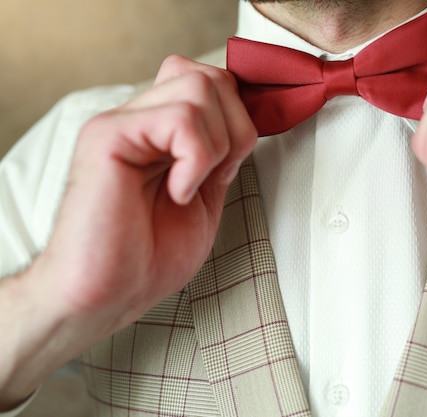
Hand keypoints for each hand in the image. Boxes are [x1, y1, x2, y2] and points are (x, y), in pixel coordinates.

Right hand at [0, 55, 257, 408]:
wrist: (108, 295)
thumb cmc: (149, 257)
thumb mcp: (206, 197)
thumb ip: (220, 154)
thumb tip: (245, 121)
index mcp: (161, 132)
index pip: (213, 82)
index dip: (239, 116)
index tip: (233, 163)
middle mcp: (141, 118)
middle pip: (212, 78)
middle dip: (235, 130)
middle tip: (215, 176)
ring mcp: (123, 122)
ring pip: (200, 88)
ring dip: (215, 146)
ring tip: (190, 187)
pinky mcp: (109, 135)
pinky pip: (181, 119)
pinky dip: (196, 161)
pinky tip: (178, 192)